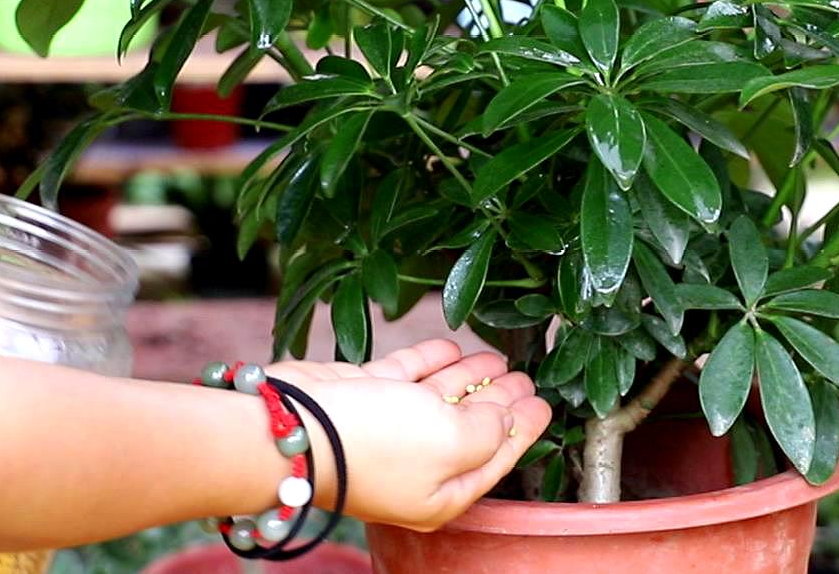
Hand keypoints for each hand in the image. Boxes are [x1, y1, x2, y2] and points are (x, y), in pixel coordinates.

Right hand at [266, 339, 550, 530]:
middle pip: (468, 429)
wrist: (295, 425)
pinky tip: (451, 346)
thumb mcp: (453, 440)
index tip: (544, 404)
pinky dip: (430, 360)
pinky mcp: (363, 396)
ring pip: (439, 399)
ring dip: (468, 377)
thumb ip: (488, 430)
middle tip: (524, 377)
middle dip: (497, 402)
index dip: (522, 430)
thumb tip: (503, 417)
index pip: (494, 459)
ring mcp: (387, 429)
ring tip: (497, 357)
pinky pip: (407, 376)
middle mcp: (415, 465)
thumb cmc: (376, 443)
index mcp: (441, 493)